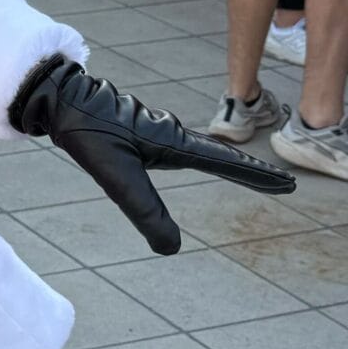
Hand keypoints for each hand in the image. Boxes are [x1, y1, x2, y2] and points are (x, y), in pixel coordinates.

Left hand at [11, 60, 295, 255]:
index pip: (226, 163)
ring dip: (232, 163)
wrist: (61, 99)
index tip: (286, 186)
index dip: (256, 177)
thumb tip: (171, 249)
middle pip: (224, 156)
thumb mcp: (116, 179)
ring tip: (254, 175)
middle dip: (253, 173)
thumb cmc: (88, 134)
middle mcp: (173, 134)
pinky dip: (207, 155)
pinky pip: (186, 146)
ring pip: (206, 149)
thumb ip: (144, 212)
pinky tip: (201, 156)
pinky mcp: (144, 130)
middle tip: (284, 186)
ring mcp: (160, 131)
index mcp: (174, 143)